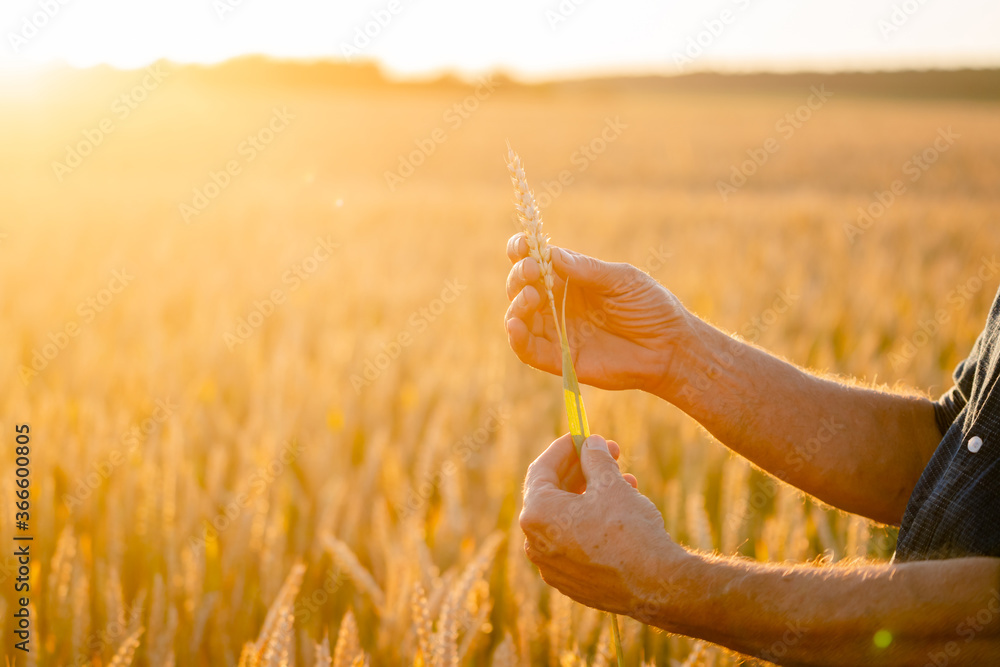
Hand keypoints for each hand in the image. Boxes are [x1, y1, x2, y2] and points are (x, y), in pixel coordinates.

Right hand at [505, 235, 689, 394]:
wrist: (669, 348)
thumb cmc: (649, 307)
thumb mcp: (621, 280)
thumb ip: (587, 270)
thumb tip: (551, 253)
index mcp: (571, 279)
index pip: (537, 262)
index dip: (523, 251)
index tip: (523, 244)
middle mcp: (558, 304)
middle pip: (522, 287)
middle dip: (520, 275)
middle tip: (532, 271)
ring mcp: (557, 331)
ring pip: (519, 317)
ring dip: (517, 305)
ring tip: (531, 296)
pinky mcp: (559, 359)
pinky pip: (528, 350)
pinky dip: (516, 338)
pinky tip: (515, 324)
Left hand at [519, 434, 685, 615]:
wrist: (655, 585)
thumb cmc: (629, 531)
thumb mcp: (611, 484)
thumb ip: (595, 459)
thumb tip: (591, 444)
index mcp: (537, 514)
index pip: (542, 469)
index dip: (565, 448)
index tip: (584, 436)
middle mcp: (535, 542)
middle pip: (553, 493)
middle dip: (582, 470)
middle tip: (609, 454)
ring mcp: (551, 565)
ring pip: (567, 518)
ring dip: (591, 494)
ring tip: (626, 480)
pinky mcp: (569, 582)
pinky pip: (574, 542)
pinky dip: (591, 521)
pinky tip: (620, 510)